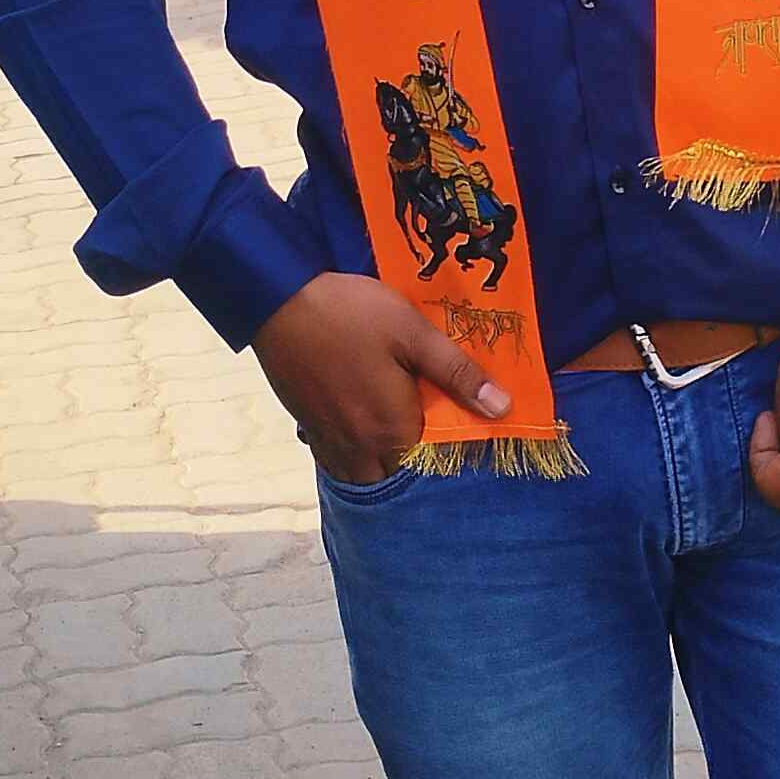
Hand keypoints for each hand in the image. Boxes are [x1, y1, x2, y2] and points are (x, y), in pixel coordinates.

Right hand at [253, 269, 509, 484]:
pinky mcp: (307, 427)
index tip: (464, 443)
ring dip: (384, 468)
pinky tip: (362, 433)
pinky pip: (336, 461)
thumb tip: (502, 408)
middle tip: (434, 440)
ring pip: (363, 476)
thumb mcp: (413, 333)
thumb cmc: (351, 314)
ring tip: (401, 441)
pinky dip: (353, 458)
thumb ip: (457, 373)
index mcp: (390, 429)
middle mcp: (358, 448)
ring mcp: (329, 440)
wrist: (277, 299)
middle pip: (396, 479)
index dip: (449, 461)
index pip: (430, 469)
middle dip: (416, 469)